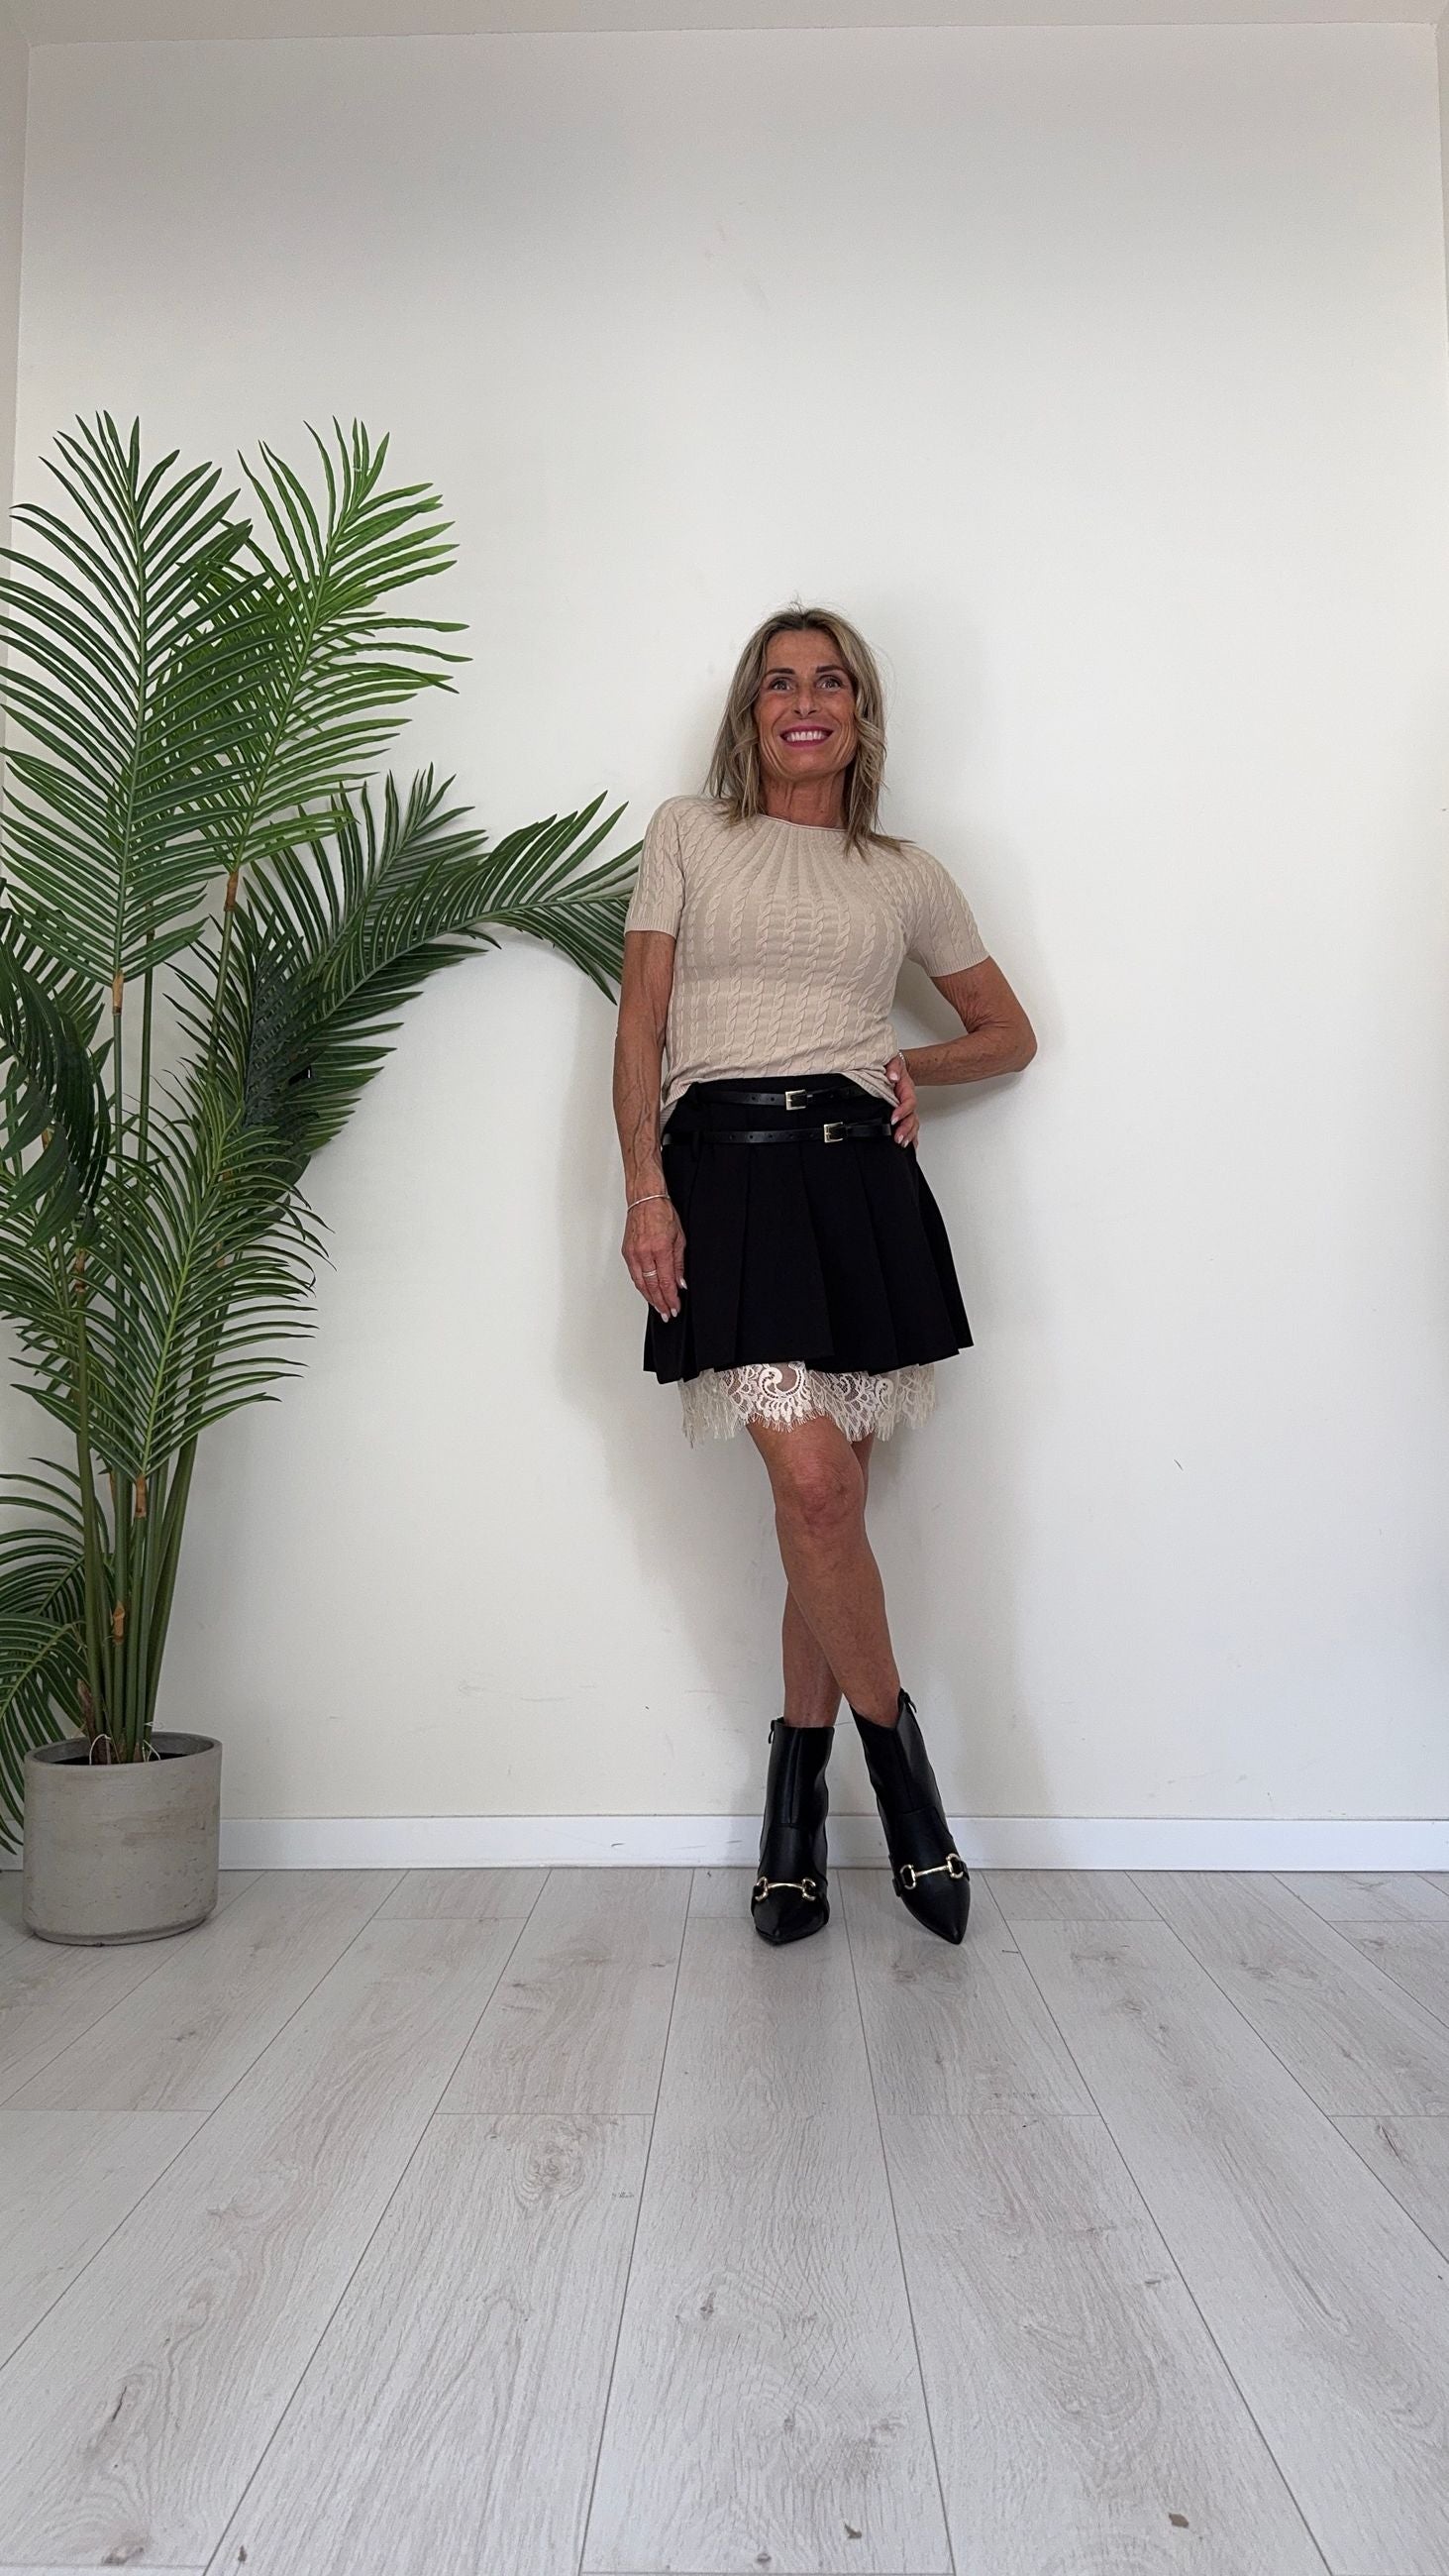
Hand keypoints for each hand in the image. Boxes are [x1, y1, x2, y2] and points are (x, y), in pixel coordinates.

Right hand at [623, 1195, 686, 1318]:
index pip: (666, 1282)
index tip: (675, 1307)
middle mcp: (644, 1253)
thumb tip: (681, 1282)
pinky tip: (647, 1292)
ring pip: (641, 1283)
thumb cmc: (661, 1213)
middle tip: (667, 1313)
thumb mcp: (679, 1238)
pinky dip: (641, 1286)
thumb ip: (679, 1263)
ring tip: (658, 1307)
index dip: (671, 1298)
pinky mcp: (626, 1253)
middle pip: (652, 1286)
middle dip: (660, 1302)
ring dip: (650, 1298)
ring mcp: (633, 1253)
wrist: (645, 1200)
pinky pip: (634, 1275)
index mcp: (660, 1249)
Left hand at [884, 1052, 918, 1147]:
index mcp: (906, 1089)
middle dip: (906, 1128)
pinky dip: (911, 1136)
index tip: (893, 1119)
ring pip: (912, 1123)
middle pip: (912, 1117)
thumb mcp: (892, 1061)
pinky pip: (909, 1125)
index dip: (903, 1111)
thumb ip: (892, 1068)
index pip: (909, 1102)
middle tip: (898, 1137)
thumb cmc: (892, 1065)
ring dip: (909, 1134)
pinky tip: (909, 1146)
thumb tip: (893, 1077)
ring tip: (902, 1143)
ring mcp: (906, 1108)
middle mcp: (908, 1100)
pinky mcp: (903, 1113)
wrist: (893, 1068)